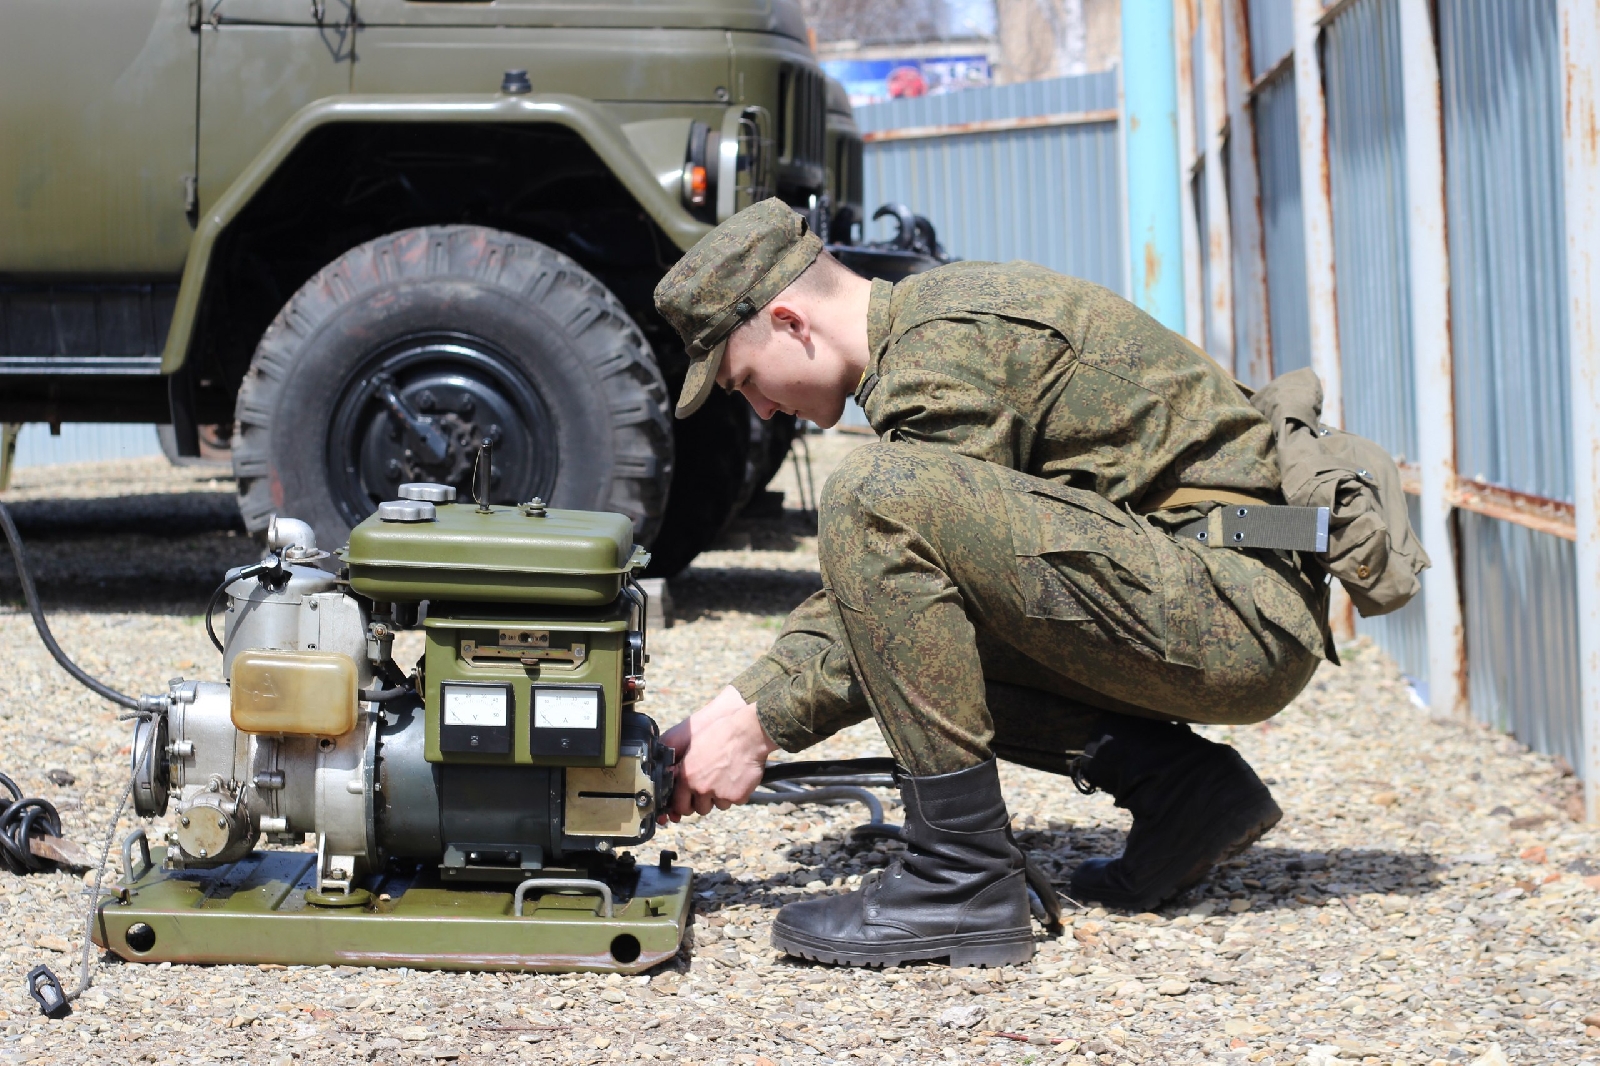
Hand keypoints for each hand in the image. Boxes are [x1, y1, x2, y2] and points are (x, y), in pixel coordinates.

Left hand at [658, 685, 779, 822]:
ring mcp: (720, 794)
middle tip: (711, 786)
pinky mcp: (738, 796)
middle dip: (703, 801)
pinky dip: (737, 792)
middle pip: (699, 809)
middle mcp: (701, 788)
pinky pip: (735, 801)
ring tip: (726, 776)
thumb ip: (678, 763)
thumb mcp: (690, 743)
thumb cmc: (720, 732)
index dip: (683, 803)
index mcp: (687, 776)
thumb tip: (669, 773)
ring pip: (719, 805)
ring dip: (721, 796)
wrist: (748, 732)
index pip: (678, 804)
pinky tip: (738, 776)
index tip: (688, 801)